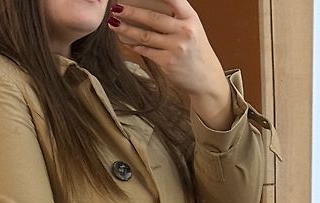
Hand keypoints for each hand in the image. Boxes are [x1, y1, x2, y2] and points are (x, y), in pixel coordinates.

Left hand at [108, 0, 228, 99]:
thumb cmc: (196, 52)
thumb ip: (176, 18)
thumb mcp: (192, 28)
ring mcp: (176, 47)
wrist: (205, 78)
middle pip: (153, 17)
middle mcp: (184, 30)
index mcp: (191, 17)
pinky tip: (126, 41)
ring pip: (146, 35)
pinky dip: (135, 46)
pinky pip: (146, 51)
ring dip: (126, 29)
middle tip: (116, 8)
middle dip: (131, 12)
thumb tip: (150, 10)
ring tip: (114, 24)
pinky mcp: (168, 62)